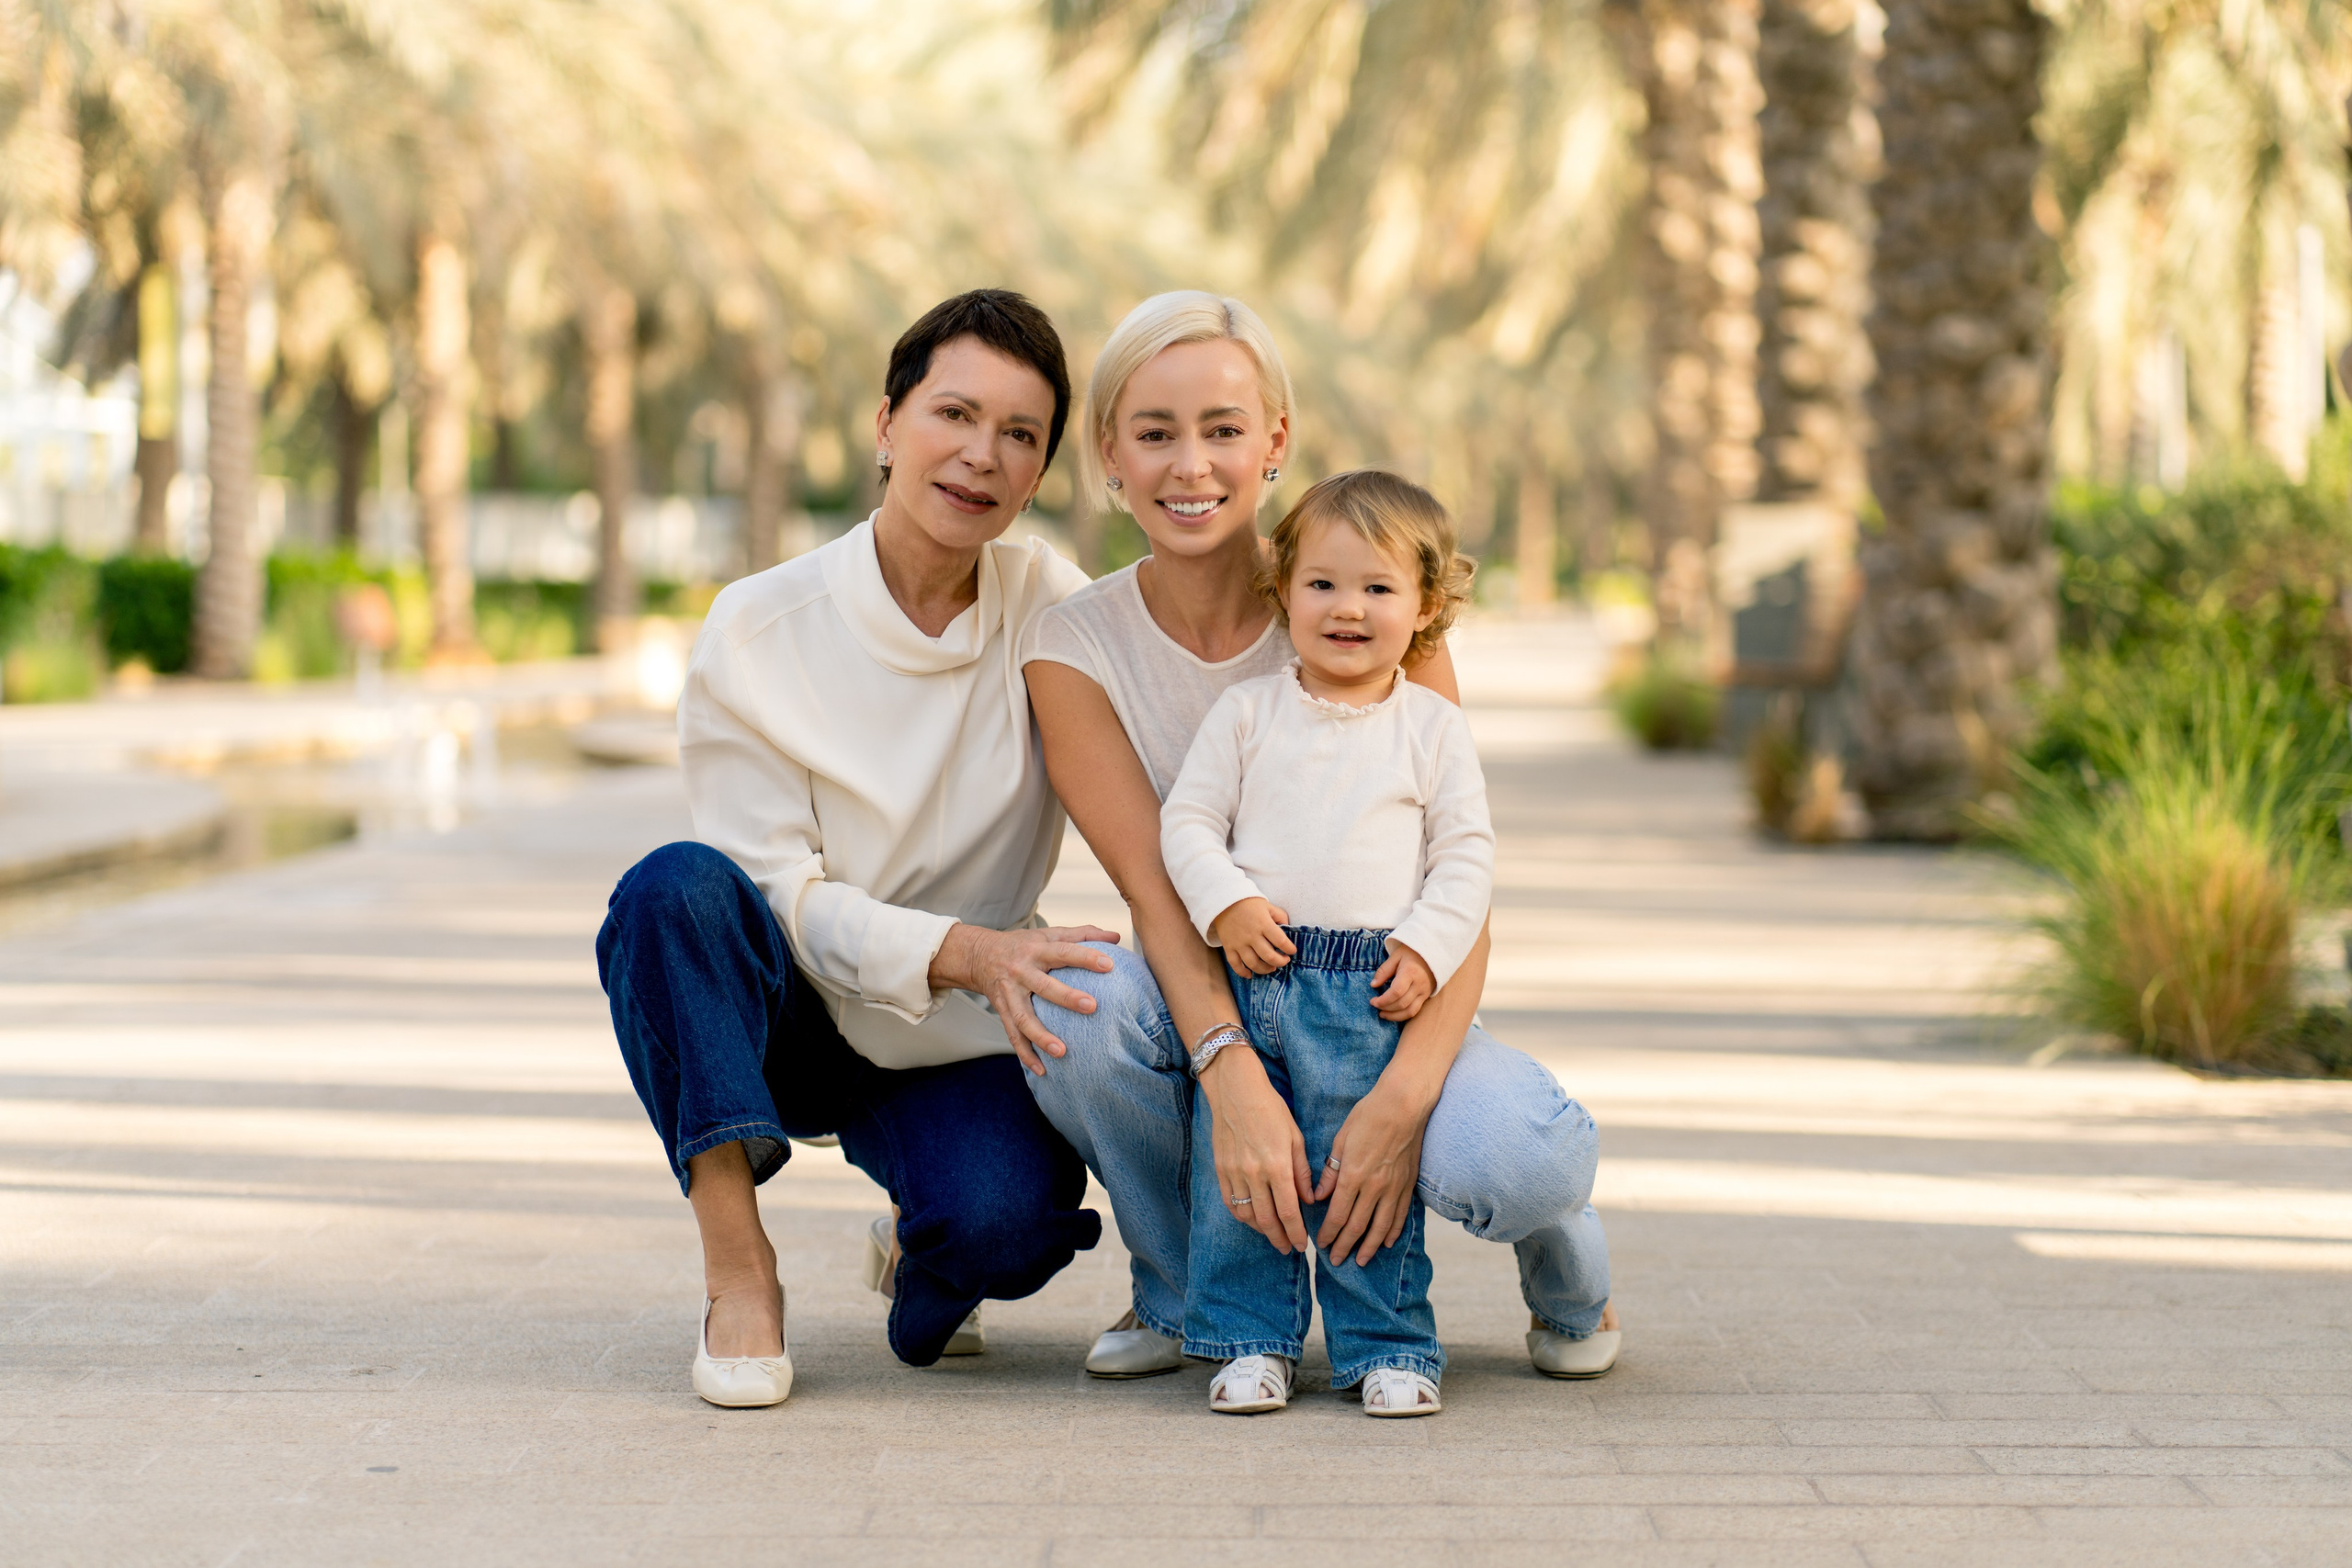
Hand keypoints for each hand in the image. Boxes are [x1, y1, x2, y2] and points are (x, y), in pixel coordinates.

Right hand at [929, 923, 1120, 1074]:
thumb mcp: (1049, 933)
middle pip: (1044, 986)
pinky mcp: (1003, 1011)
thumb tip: (1115, 936)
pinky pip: (1013, 1035)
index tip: (1109, 964)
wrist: (979, 955)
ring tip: (1062, 1051)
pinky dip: (1026, 1054)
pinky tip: (1042, 1070)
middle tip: (1092, 1006)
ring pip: (1024, 1017)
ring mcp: (1010, 993)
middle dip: (1066, 997)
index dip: (1085, 957)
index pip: (1063, 951)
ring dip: (1041, 1036)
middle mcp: (1021, 971)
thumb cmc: (1022, 945)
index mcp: (1037, 949)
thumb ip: (1082, 934)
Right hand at [1198, 1044, 1315, 1253]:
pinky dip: (1241, 1216)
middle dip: (1279, 1238)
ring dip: (1260, 1231)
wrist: (1236, 1091)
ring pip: (1247, 1215)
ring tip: (1272, 1236)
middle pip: (1267, 1219)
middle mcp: (1254, 1173)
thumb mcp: (1295, 1137)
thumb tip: (1308, 1200)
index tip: (1302, 1246)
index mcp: (1277, 1165)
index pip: (1289, 1211)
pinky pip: (1230, 1202)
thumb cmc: (1271, 1110)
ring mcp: (1234, 1172)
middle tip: (1288, 1248)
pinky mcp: (1220, 1169)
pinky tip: (1251, 1220)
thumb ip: (1302, 1172)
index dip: (1296, 1232)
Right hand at [1210, 897, 1293, 976]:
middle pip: (1269, 956)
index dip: (1290, 949)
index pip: (1281, 941)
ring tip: (1271, 967)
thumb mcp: (1268, 906)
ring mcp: (1239, 943)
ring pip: (1253, 964)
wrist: (1224, 901)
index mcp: (1264, 924)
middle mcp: (1252, 935)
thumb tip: (1288, 930)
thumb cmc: (1249, 904)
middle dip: (1280, 962)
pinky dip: (1242, 973)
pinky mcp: (1229, 947)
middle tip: (1284, 960)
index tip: (1292, 951)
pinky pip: (1235, 964)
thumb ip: (1281, 917)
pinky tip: (1250, 975)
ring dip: (1265, 969)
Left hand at [1313, 1076, 1434, 1264]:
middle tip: (1335, 1261)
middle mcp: (1374, 1187)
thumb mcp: (1341, 1140)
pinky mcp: (1408, 1185)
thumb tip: (1319, 1196)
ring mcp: (1394, 1188)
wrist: (1404, 1105)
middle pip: (1357, 1226)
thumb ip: (1330, 1171)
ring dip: (1368, 1247)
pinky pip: (1400, 1215)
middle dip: (1344, 1246)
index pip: (1338, 1214)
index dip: (1328, 1233)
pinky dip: (1392, 1232)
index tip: (1320, 1244)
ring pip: (1380, 1227)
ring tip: (1360, 1261)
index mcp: (1353, 1175)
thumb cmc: (1368, 1116)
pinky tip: (1386, 1243)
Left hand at [1369, 942, 1434, 1019]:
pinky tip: (1393, 1014)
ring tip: (1382, 1014)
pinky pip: (1415, 1011)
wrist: (1434, 954)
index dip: (1383, 1000)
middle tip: (1375, 1005)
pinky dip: (1403, 1015)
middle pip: (1401, 1003)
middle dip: (1386, 1008)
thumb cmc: (1412, 954)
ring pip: (1409, 1011)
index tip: (1373, 1001)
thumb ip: (1384, 971)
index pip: (1396, 992)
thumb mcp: (1396, 957)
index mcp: (1410, 973)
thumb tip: (1373, 985)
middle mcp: (1419, 985)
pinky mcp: (1426, 997)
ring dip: (1394, 1016)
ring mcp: (1424, 992)